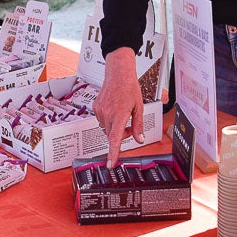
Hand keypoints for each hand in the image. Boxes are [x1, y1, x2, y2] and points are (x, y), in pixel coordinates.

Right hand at [92, 47, 143, 167]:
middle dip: (121, 136)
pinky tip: (115, 110)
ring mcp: (100, 111)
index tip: (110, 163)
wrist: (118, 73)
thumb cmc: (129, 87)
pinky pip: (103, 121)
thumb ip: (139, 125)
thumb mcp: (139, 107)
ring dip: (115, 128)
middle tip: (131, 126)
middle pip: (112, 136)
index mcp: (119, 114)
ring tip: (123, 115)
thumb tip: (140, 139)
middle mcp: (107, 114)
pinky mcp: (96, 108)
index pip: (115, 139)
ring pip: (107, 129)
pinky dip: (110, 121)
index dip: (113, 153)